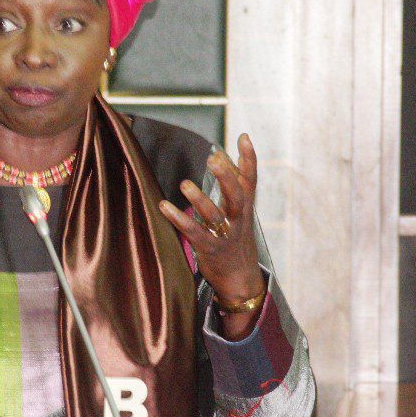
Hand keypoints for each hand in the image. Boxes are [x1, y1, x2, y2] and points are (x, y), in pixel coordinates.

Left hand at [159, 134, 265, 339]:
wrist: (241, 279)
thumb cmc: (235, 239)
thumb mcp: (239, 213)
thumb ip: (231, 186)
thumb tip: (221, 155)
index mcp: (245, 208)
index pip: (251, 180)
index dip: (249, 159)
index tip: (243, 137)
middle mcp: (239, 220)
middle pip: (238, 196)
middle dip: (227, 177)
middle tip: (213, 159)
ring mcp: (226, 236)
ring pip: (216, 216)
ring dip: (200, 200)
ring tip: (185, 184)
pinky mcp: (210, 249)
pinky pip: (195, 233)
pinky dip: (179, 220)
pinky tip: (164, 207)